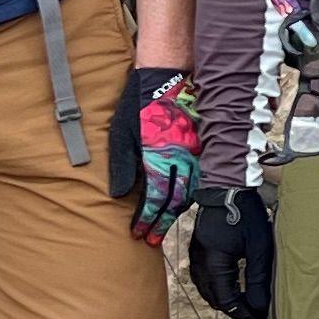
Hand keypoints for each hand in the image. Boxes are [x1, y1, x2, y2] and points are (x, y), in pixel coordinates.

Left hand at [113, 65, 201, 237]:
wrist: (169, 78)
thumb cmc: (141, 103)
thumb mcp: (122, 133)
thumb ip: (122, 166)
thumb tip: (119, 195)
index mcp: (158, 157)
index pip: (153, 198)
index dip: (146, 219)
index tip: (138, 233)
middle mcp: (180, 159)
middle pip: (173, 201)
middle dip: (161, 224)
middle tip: (152, 240)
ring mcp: (193, 154)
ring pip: (187, 192)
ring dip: (174, 213)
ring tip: (163, 227)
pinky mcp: (200, 148)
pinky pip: (196, 179)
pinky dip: (186, 195)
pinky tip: (178, 203)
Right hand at [186, 181, 277, 318]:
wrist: (227, 187)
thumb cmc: (246, 214)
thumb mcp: (259, 248)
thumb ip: (258, 279)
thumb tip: (260, 307)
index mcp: (214, 265)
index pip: (227, 302)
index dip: (244, 315)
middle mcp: (200, 264)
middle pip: (215, 299)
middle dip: (235, 310)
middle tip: (255, 313)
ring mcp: (195, 256)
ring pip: (207, 290)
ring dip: (224, 300)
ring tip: (245, 303)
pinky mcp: (196, 249)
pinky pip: (202, 278)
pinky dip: (216, 287)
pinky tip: (229, 285)